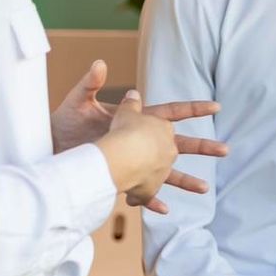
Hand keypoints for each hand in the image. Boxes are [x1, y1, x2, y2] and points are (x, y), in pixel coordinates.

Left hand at [58, 61, 227, 212]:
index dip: (193, 109)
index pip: (170, 112)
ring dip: (185, 181)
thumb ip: (91, 84)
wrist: (50, 150)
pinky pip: (142, 194)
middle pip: (179, 145)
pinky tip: (164, 210)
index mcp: (135, 121)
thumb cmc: (62, 125)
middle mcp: (140, 142)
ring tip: (204, 188)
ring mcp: (134, 162)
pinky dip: (152, 202)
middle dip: (202, 147)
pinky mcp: (123, 179)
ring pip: (167, 173)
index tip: (216, 107)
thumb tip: (100, 64)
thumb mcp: (77, 103)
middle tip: (225, 150)